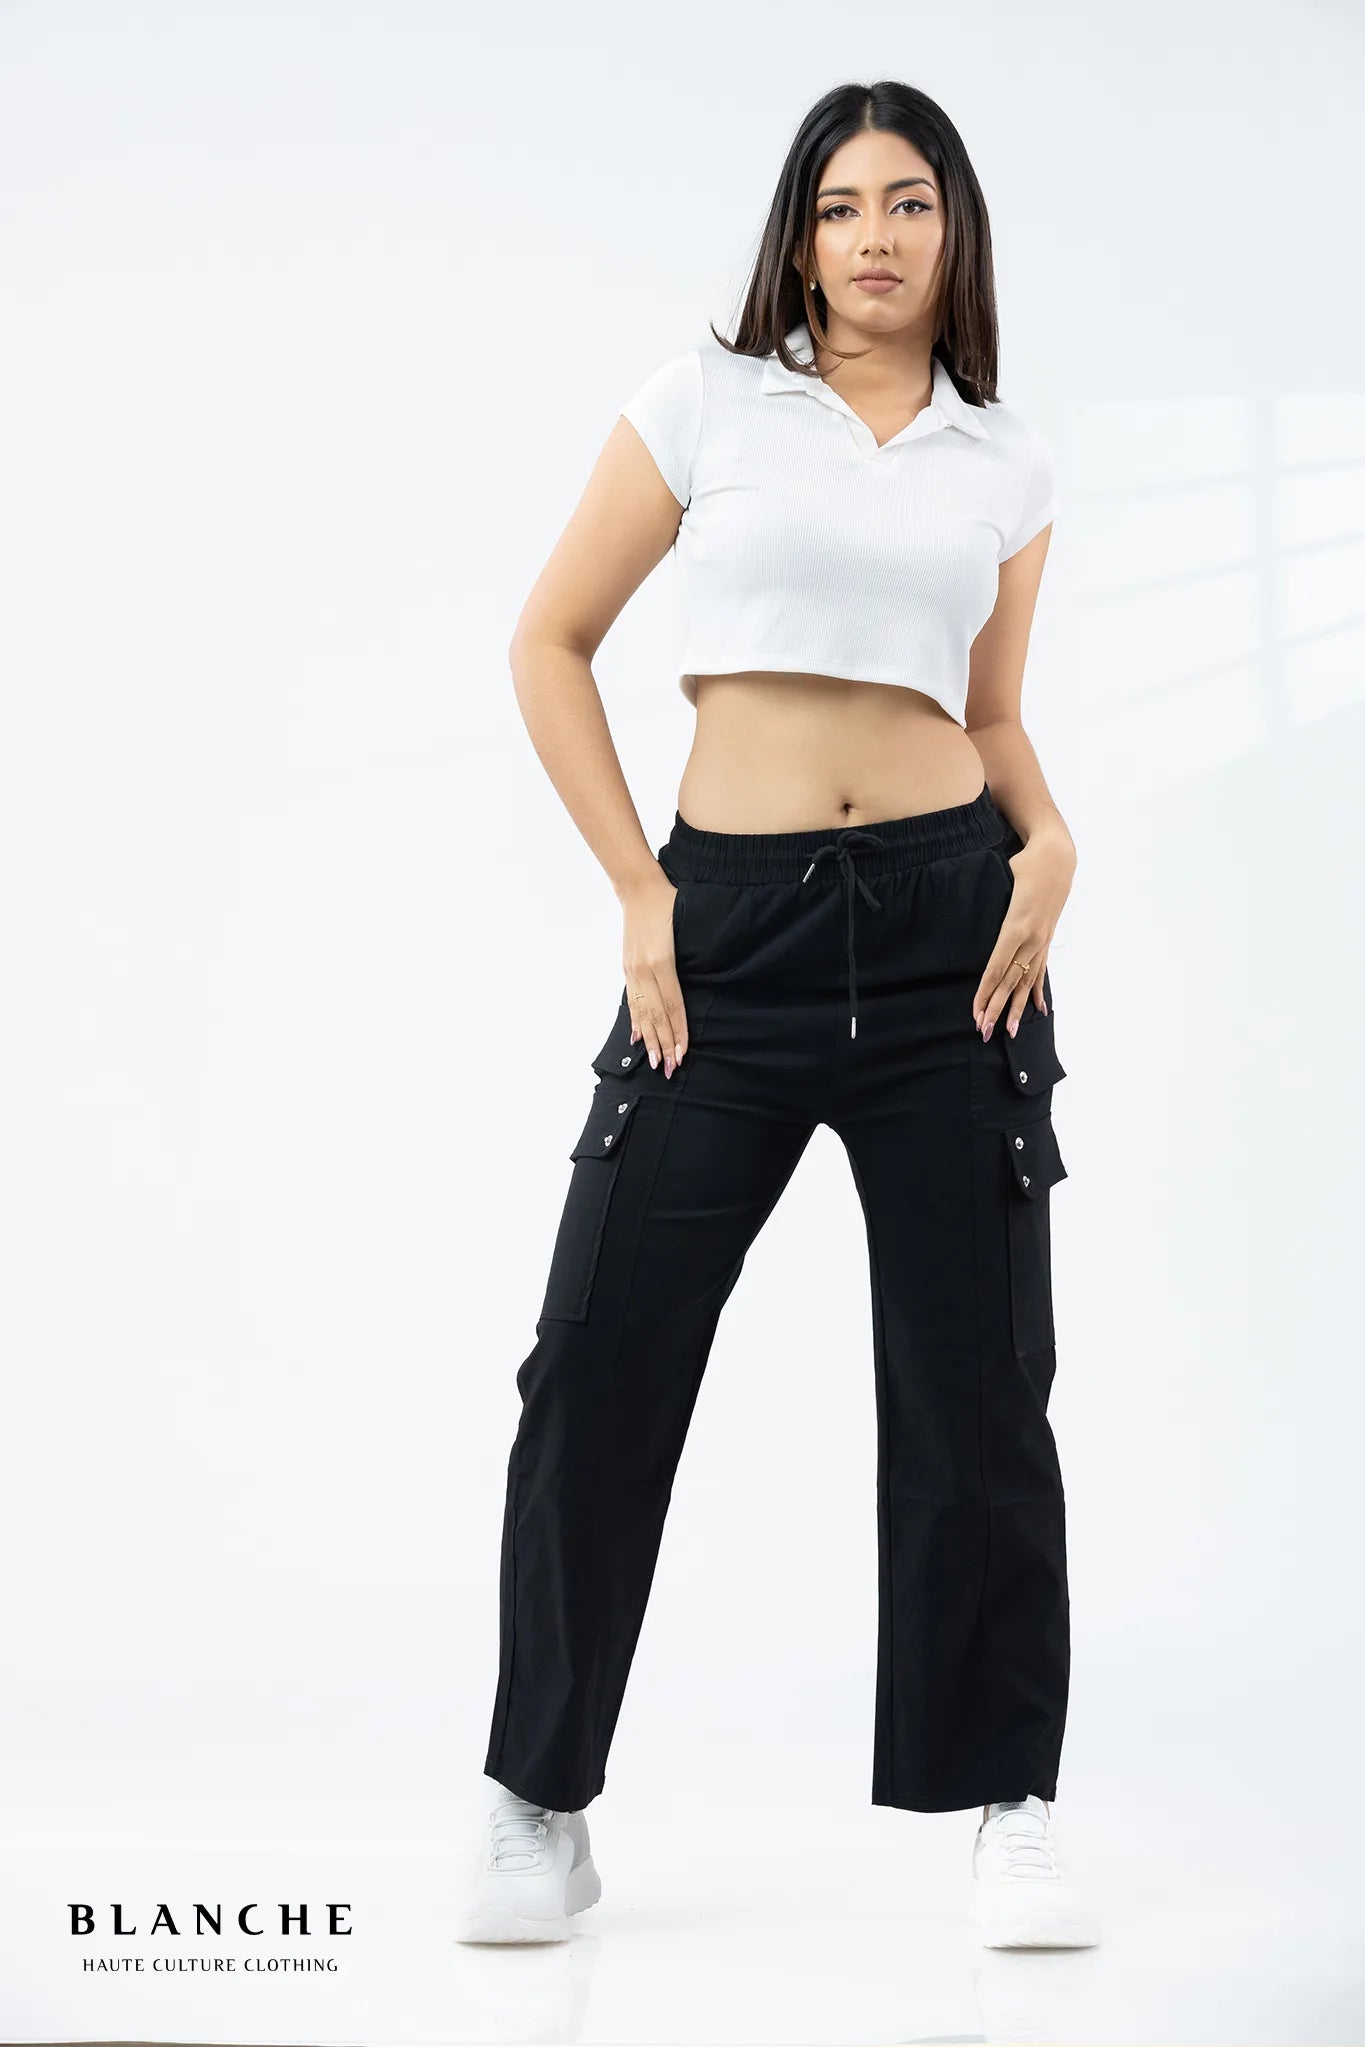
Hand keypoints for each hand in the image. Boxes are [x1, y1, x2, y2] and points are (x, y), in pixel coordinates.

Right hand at [621, 863, 688, 1075]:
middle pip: (657, 1014)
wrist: (639, 889)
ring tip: (654, 1061)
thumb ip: (693, 957)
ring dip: (649, 1039)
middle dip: (665, 1043)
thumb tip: (705, 983)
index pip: (673, 1004)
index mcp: (662, 961)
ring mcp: (633, 970)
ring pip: (642, 1012)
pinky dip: (635, 1021)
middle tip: (671, 1068)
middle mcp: (644, 970)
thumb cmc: (669, 904)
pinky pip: (631, 1001)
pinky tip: (637, 1037)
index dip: (679, 1030)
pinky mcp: (627, 969)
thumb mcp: (687, 928)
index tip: (684, 1052)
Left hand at [973, 827, 1075, 1040]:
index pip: (995, 968)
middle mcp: (1030, 940)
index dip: (984, 992)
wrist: (1058, 857)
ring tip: (1008, 1031)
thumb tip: (964, 904)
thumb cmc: (1025, 864)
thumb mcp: (1003, 878)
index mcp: (1016, 927)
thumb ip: (987, 897)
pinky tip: (1038, 1010)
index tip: (975, 1012)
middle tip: (984, 1032)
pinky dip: (1038, 992)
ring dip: (1016, 1008)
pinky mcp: (1046, 940)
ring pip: (1026, 982)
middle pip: (1009, 982)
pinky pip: (1041, 971)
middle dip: (995, 1008)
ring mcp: (1040, 942)